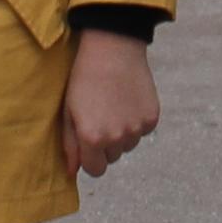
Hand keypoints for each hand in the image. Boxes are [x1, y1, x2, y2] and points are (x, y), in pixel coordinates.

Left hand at [60, 28, 158, 179]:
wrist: (112, 49)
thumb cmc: (84, 79)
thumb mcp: (69, 112)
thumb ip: (70, 145)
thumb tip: (73, 172)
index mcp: (93, 139)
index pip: (96, 170)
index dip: (91, 158)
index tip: (88, 143)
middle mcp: (117, 138)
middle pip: (113, 157)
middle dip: (106, 145)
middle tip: (101, 118)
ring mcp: (137, 128)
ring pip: (128, 144)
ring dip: (122, 134)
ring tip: (114, 107)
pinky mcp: (152, 118)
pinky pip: (143, 131)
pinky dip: (136, 122)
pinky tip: (127, 102)